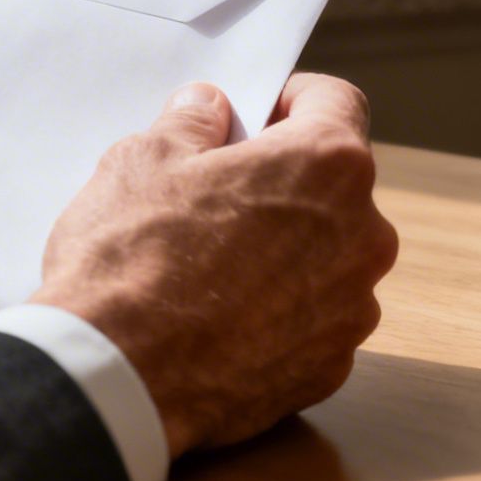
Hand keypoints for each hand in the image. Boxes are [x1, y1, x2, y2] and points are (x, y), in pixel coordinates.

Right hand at [30, 74, 396, 456]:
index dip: (291, 100)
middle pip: (333, 186)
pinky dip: (276, 312)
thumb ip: (192, 123)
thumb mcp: (144, 160)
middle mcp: (362, 236)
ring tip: (209, 265)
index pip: (336, 102)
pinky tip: (217, 318)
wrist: (118, 380)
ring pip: (325, 256)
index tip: (256, 114)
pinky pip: (311, 320)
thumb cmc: (132, 259)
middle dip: (283, 181)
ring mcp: (351, 309)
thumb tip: (210, 109)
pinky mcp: (330, 367)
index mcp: (326, 165)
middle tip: (216, 192)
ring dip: (284, 250)